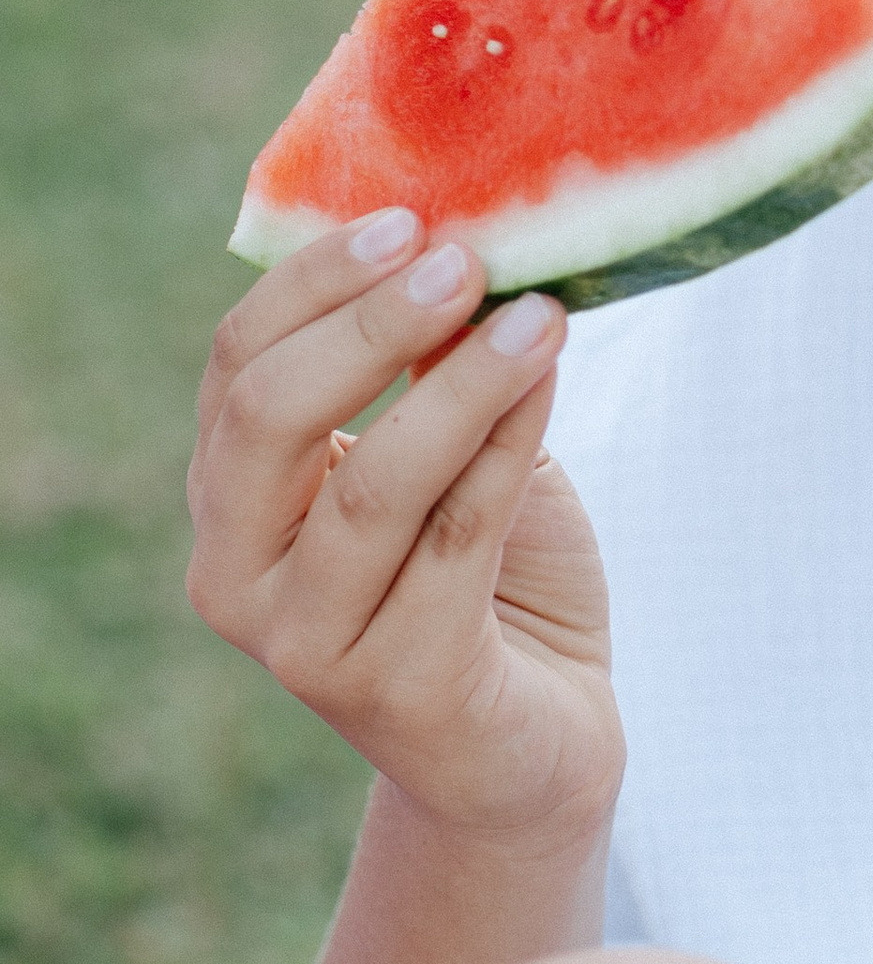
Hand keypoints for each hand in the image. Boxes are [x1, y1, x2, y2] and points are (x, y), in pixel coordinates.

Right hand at [188, 212, 622, 848]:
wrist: (536, 743)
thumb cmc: (487, 579)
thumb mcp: (444, 457)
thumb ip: (425, 373)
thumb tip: (460, 239)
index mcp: (231, 503)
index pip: (237, 367)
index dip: (313, 282)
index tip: (408, 220)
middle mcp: (238, 578)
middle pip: (269, 417)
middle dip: (370, 322)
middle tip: (465, 259)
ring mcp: (308, 644)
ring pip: (376, 484)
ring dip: (464, 382)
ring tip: (540, 314)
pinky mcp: (400, 689)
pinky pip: (459, 541)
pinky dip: (510, 446)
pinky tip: (550, 379)